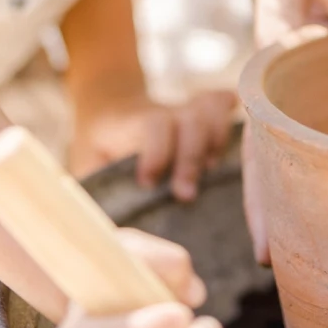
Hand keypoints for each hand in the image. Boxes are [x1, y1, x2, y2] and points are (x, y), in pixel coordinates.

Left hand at [69, 86, 237, 201]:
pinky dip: (230, 110)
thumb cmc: (96, 148)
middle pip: (190, 120)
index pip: (154, 125)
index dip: (157, 150)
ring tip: (213, 169)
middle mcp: (165, 113)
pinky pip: (221, 104)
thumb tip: (103, 223)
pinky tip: (242, 123)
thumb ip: (93, 184)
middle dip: (191, 156)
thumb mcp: (85, 162)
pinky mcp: (200, 116)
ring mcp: (185, 113)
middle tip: (185, 194)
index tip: (147, 182)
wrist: (108, 110)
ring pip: (210, 110)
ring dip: (218, 137)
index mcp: (133, 124)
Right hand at [238, 0, 327, 261]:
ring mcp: (300, 88)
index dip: (265, 200)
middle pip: (276, 164)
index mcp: (273, 70)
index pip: (262, 148)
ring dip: (311, 194)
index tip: (269, 253)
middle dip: (285, 218)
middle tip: (299, 282)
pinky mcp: (323, 79)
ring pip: (300, 152)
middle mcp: (282, 89)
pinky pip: (324, 128)